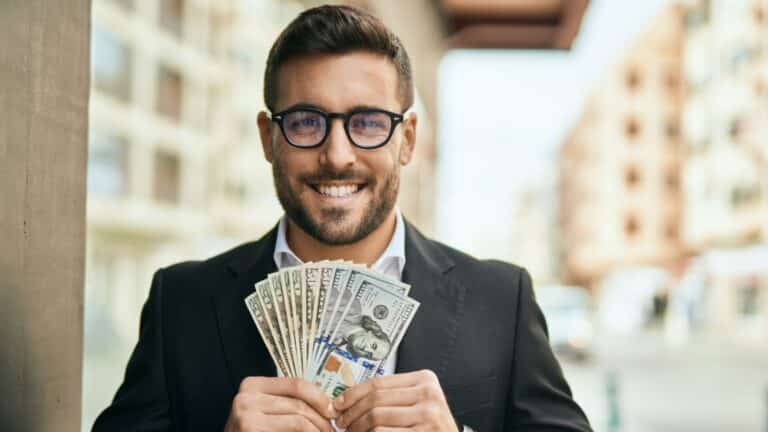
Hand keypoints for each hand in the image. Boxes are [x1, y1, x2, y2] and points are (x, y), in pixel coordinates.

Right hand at [224, 376, 335, 431]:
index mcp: (252, 385)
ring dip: (318, 428)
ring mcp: (246, 413)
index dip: (319, 397)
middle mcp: (246, 396)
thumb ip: (286, 402)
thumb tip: (324, 403)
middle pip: (299, 401)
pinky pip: (294, 428)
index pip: (296, 384)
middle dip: (321, 417)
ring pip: (298, 417)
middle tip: (332, 428)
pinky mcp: (250, 428)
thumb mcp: (266, 412)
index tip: (332, 410)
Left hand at [333, 369, 458, 431]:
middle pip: (375, 399)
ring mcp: (428, 415)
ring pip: (376, 418)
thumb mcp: (417, 403)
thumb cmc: (431, 426)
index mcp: (425, 380)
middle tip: (341, 422)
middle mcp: (429, 394)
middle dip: (351, 412)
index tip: (338, 403)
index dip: (353, 393)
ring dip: (357, 428)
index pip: (379, 382)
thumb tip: (349, 397)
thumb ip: (391, 396)